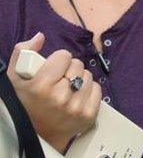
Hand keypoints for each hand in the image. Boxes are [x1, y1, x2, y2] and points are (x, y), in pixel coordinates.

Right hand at [6, 33, 101, 152]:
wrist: (37, 133)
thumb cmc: (26, 102)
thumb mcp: (16, 78)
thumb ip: (23, 52)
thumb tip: (40, 36)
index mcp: (41, 86)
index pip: (64, 56)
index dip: (58, 61)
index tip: (52, 70)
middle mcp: (60, 97)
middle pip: (78, 64)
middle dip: (69, 69)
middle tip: (59, 80)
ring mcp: (76, 107)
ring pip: (88, 76)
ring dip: (79, 79)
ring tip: (67, 89)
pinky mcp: (89, 115)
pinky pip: (98, 89)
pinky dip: (89, 91)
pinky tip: (77, 97)